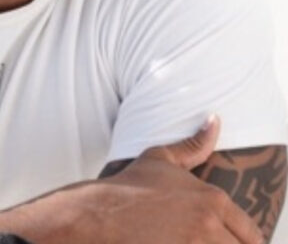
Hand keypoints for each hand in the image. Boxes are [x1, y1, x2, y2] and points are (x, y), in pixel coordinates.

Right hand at [73, 116, 263, 243]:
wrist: (103, 212)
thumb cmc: (132, 185)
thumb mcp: (162, 158)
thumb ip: (194, 144)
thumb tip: (214, 120)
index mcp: (212, 199)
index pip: (250, 232)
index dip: (240, 236)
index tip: (224, 236)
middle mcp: (209, 225)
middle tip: (207, 239)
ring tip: (191, 241)